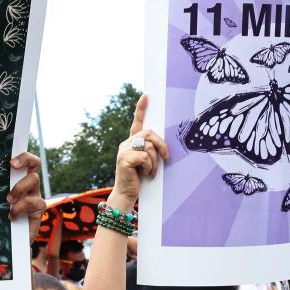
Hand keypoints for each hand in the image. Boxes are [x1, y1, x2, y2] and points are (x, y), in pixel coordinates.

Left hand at [6, 152, 46, 242]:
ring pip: (33, 180)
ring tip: (8, 200)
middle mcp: (29, 184)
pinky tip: (11, 216)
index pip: (25, 161)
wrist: (9, 241)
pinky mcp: (39, 208)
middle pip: (34, 164)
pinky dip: (20, 207)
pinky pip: (32, 201)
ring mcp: (35, 195)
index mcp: (18, 179)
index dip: (22, 156)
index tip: (11, 160)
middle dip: (25, 160)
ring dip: (19, 187)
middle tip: (12, 165)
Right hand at [112, 95, 169, 209]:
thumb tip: (161, 144)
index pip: (136, 123)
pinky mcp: (124, 159)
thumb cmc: (139, 179)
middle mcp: (125, 144)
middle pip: (148, 134)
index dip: (141, 108)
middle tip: (166, 157)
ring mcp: (123, 151)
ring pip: (149, 146)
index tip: (147, 95)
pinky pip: (145, 156)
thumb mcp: (146, 162)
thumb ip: (150, 150)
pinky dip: (149, 167)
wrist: (126, 194)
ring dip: (154, 162)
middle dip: (161, 145)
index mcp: (131, 143)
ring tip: (150, 172)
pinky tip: (145, 174)